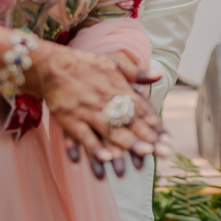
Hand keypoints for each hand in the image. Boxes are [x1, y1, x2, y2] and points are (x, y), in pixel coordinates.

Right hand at [31, 43, 168, 179]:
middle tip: (162, 151)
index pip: (140, 108)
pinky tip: (104, 158)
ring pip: (110, 129)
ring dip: (126, 142)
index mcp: (118, 88)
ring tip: (142, 154)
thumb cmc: (87, 65)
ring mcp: (87, 111)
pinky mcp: (69, 119)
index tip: (167, 138)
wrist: (53, 65)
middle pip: (129, 121)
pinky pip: (83, 135)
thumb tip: (160, 75)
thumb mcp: (115, 62)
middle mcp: (105, 100)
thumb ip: (137, 72)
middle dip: (146, 136)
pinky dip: (93, 146)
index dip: (154, 124)